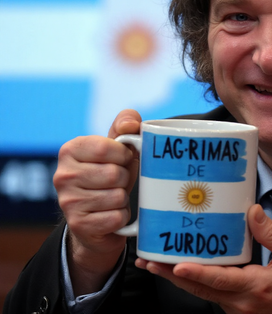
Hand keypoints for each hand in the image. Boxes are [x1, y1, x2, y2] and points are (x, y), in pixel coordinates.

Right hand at [53, 109, 141, 294]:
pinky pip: (116, 217)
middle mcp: (62, 175)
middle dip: (125, 178)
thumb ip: (127, 123)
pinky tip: (111, 214)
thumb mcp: (120, 145)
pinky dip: (122, 216)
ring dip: (123, 198)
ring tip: (114, 197)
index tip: (123, 158)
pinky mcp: (78, 225)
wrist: (99, 214)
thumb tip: (131, 125)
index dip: (124, 154)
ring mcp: (68, 202)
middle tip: (118, 181)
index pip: (107, 147)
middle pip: (114, 174)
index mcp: (70, 150)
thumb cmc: (112, 172)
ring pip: (117, 196)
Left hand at [136, 205, 271, 313]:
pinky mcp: (240, 309)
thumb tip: (251, 212)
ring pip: (202, 294)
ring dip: (178, 279)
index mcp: (256, 287)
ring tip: (157, 263)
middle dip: (170, 275)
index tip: (175, 265)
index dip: (196, 272)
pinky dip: (195, 281)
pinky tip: (184, 269)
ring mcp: (239, 309)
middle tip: (148, 262)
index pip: (219, 280)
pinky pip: (212, 295)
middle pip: (200, 289)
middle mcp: (242, 302)